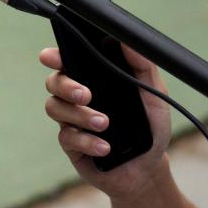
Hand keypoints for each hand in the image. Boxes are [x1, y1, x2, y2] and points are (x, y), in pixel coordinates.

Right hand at [39, 40, 169, 198]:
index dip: (55, 56)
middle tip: (87, 95)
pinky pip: (67, 138)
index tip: (53, 56)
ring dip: (80, 115)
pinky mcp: (72, 145)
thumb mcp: (155, 94)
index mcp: (93, 80)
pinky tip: (104, 146)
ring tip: (104, 123)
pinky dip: (87, 141)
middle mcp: (77, 98)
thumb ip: (142, 65)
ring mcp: (72, 121)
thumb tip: (127, 40)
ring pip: (56, 109)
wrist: (149, 167)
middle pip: (53, 83)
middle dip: (67, 86)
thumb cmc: (150, 127)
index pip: (67, 61)